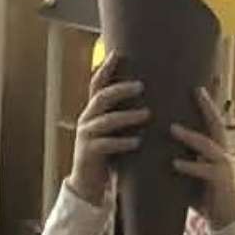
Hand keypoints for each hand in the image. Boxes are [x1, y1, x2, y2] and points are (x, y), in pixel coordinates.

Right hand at [64, 59, 147, 205]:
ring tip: (147, 114)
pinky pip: (106, 145)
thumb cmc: (107, 151)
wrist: (87, 181)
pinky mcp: (89, 153)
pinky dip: (122, 142)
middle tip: (141, 86)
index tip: (118, 53)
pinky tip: (137, 142)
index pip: (97, 84)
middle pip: (101, 98)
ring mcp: (86, 136)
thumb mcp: (112, 128)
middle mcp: (86, 119)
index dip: (106, 68)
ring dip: (127, 116)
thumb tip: (148, 91)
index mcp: (92, 110)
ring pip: (105, 121)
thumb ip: (122, 111)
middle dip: (121, 90)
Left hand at [170, 86, 234, 228]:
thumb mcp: (190, 169)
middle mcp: (222, 151)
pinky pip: (205, 172)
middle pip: (216, 123)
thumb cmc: (202, 191)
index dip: (206, 100)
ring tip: (173, 128)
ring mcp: (223, 166)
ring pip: (209, 146)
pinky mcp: (220, 182)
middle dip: (207, 106)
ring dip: (190, 137)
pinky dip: (190, 166)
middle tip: (195, 90)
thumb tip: (153, 141)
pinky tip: (175, 163)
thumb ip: (179, 154)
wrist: (224, 216)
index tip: (196, 82)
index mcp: (214, 146)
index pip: (211, 118)